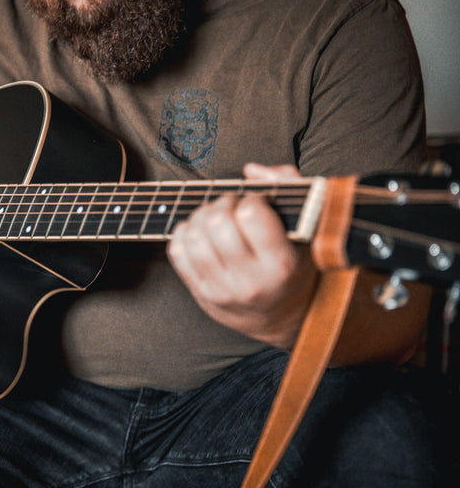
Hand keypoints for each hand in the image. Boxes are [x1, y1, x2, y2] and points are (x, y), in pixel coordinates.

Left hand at [167, 163, 317, 348]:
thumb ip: (289, 188)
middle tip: (233, 208)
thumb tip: (250, 170)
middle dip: (222, 204)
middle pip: (217, 223)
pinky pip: (177, 252)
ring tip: (216, 218)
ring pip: (193, 237)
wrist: (284, 317)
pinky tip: (199, 232)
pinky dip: (183, 233)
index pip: (250, 214)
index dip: (251, 198)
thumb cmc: (298, 264)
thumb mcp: (309, 229)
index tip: (257, 203)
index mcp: (282, 263)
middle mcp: (250, 281)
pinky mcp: (201, 294)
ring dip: (200, 217)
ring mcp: (222, 290)